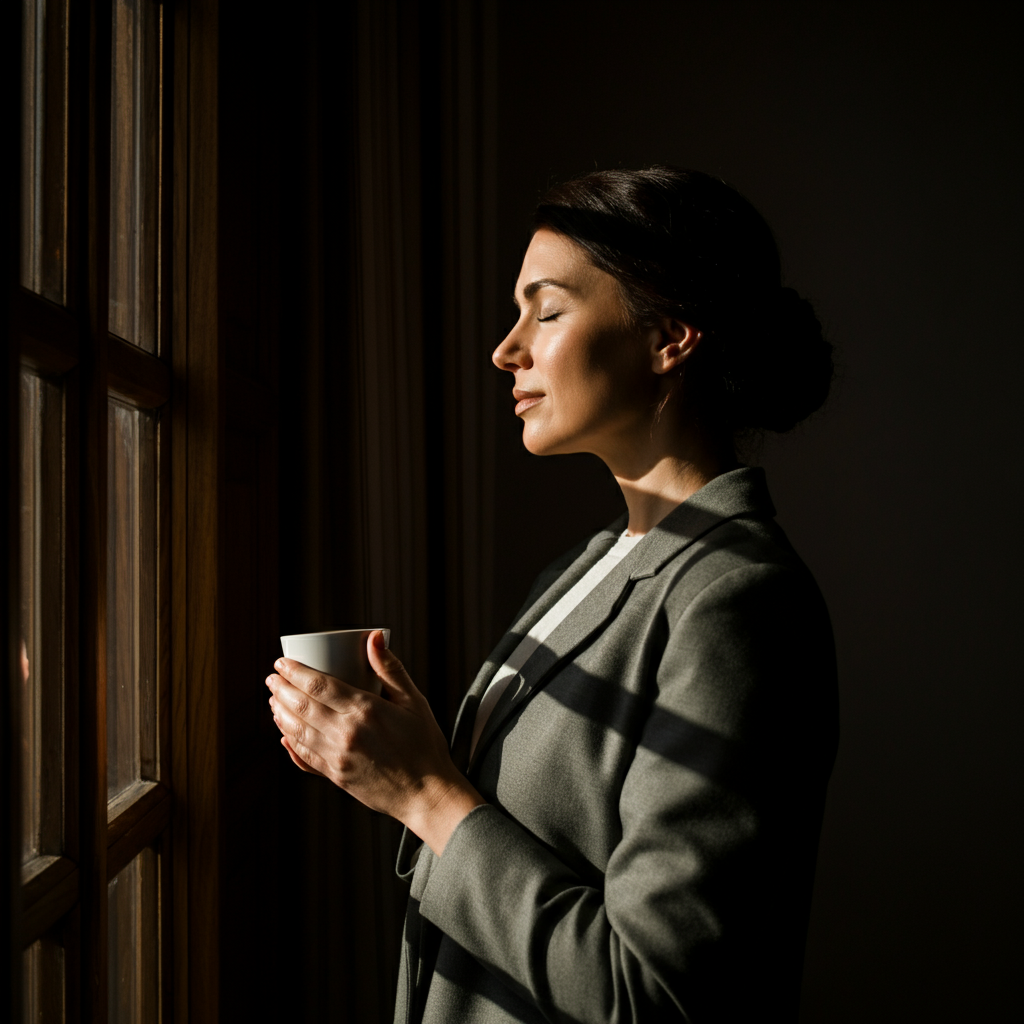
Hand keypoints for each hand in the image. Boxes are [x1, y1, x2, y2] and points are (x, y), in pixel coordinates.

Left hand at [267, 630, 483, 854]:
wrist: (426, 794)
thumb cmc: (424, 746)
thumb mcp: (414, 701)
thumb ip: (390, 669)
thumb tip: (374, 638)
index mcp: (365, 710)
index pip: (319, 685)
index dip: (295, 671)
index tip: (282, 663)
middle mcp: (346, 733)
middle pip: (301, 706)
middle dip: (281, 689)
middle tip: (272, 679)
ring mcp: (337, 757)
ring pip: (296, 731)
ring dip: (280, 713)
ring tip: (273, 700)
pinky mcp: (335, 776)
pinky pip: (304, 757)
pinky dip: (289, 744)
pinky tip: (283, 734)